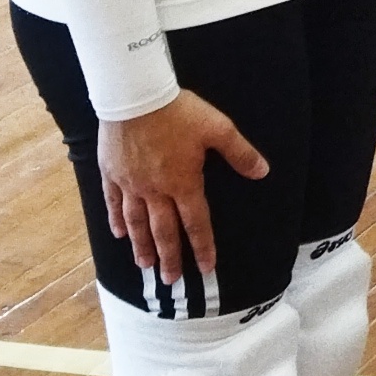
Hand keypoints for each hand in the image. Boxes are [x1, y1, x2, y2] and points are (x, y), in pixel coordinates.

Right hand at [101, 89, 266, 291]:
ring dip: (142, 246)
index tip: (206, 268)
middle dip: (169, 257)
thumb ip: (240, 153)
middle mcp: (156, 190)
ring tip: (145, 265)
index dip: (203, 246)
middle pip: (163, 231)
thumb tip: (263, 172)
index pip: (196, 222)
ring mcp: (131, 183)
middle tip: (170, 280)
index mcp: (183, 182)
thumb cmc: (179, 112)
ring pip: (137, 222)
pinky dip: (116, 220)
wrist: (135, 95)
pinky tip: (119, 234)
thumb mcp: (218, 128)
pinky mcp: (112, 173)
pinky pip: (113, 202)